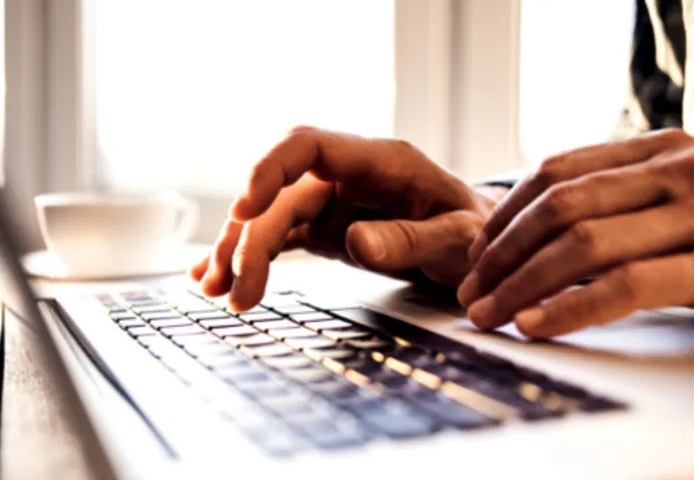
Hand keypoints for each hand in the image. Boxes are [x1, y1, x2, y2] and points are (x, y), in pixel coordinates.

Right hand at [189, 126, 501, 310]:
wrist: (480, 246)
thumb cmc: (475, 233)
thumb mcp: (458, 238)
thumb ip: (410, 239)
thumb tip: (354, 243)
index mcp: (380, 162)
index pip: (308, 145)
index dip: (269, 170)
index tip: (245, 208)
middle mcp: (347, 176)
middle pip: (280, 194)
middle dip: (249, 238)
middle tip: (235, 290)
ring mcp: (332, 201)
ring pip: (271, 216)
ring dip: (239, 250)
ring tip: (217, 291)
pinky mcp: (326, 227)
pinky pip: (280, 236)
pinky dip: (252, 256)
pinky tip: (223, 277)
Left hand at [457, 129, 693, 337]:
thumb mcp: (676, 203)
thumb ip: (620, 204)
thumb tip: (531, 242)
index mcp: (661, 150)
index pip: (558, 171)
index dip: (505, 214)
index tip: (475, 254)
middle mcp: (680, 169)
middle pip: (560, 206)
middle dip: (502, 253)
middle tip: (470, 292)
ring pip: (582, 242)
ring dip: (520, 284)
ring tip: (487, 313)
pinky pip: (626, 284)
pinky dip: (569, 307)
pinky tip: (531, 324)